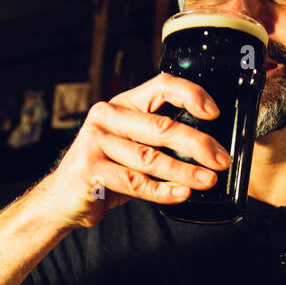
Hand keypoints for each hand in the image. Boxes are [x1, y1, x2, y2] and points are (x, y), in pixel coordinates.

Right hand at [36, 74, 230, 227]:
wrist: (64, 199)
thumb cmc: (107, 170)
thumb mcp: (131, 145)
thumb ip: (159, 139)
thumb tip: (209, 146)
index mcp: (122, 104)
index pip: (161, 86)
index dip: (190, 95)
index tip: (214, 113)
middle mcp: (107, 117)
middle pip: (161, 127)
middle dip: (197, 144)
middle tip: (221, 159)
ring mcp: (95, 142)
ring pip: (151, 158)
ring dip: (185, 171)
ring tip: (208, 180)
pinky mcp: (90, 171)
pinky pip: (136, 182)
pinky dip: (163, 191)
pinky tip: (182, 194)